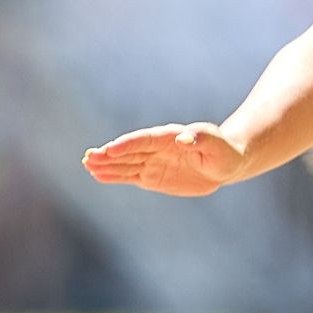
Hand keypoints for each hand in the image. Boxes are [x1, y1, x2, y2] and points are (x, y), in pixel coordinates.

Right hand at [81, 123, 247, 196]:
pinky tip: (98, 175)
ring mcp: (152, 161)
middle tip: (89, 157)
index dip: (127, 144)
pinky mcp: (152, 176)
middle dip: (110, 154)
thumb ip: (201, 139)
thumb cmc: (223, 151)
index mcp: (170, 136)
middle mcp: (157, 147)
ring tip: (87, 164)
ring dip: (107, 164)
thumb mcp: (217, 145)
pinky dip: (114, 176)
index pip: (144, 140)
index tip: (110, 149)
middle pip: (129, 150)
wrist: (225, 164)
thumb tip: (183, 138)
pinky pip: (130, 175)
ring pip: (126, 163)